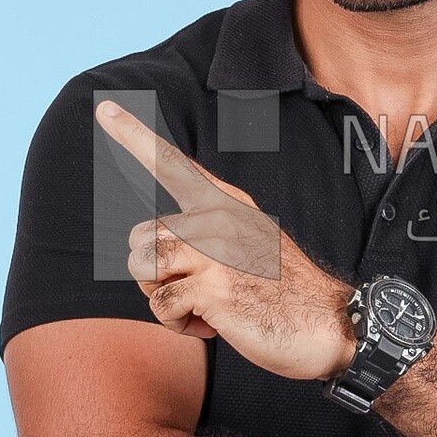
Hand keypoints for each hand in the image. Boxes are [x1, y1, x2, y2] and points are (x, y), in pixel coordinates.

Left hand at [96, 100, 357, 381]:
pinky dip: (179, 325)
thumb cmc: (286, 293)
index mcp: (226, 203)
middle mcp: (218, 218)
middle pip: (141, 238)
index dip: (133, 137)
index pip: (173, 164)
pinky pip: (160, 306)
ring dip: (163, 298)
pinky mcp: (212, 287)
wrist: (332, 324)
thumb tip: (158, 248)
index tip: (104, 110)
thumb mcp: (248, 245)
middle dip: (155, 274)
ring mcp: (215, 250)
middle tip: (198, 291)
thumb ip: (207, 235)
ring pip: (142, 267)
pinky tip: (214, 325)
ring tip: (203, 307)